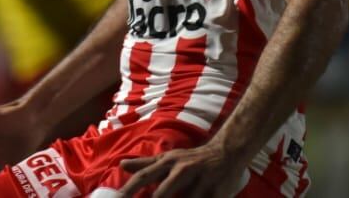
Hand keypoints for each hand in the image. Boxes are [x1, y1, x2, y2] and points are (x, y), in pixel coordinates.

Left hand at [119, 141, 246, 197]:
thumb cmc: (192, 160)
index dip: (129, 188)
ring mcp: (200, 183)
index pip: (144, 176)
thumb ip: (146, 165)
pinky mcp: (216, 194)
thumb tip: (121, 165)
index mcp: (169, 162)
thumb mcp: (169, 159)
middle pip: (161, 194)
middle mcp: (183, 171)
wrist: (227, 153)